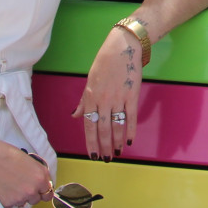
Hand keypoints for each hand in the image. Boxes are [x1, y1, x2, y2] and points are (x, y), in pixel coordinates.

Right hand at [0, 130, 56, 207]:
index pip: (48, 193)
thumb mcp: (32, 162)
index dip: (42, 190)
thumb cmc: (8, 155)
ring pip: (24, 202)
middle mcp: (33, 189)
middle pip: (37, 200)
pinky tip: (4, 187)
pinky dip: (9, 198)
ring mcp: (20, 197)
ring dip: (20, 197)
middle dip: (32, 194)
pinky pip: (12, 204)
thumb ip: (40, 175)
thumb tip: (43, 184)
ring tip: (11, 183)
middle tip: (22, 184)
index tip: (39, 190)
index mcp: (41, 177)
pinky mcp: (8, 202)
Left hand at [76, 24, 144, 158]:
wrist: (122, 48)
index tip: (93, 154)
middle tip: (106, 159)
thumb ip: (83, 101)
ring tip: (117, 154)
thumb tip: (75, 116)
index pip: (88, 125)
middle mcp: (103, 100)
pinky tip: (130, 141)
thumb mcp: (89, 81)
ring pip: (116, 126)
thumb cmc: (104, 63)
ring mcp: (118, 98)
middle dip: (104, 146)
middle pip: (103, 129)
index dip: (90, 142)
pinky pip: (131, 117)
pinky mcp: (132, 95)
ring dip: (117, 142)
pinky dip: (130, 130)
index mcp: (90, 97)